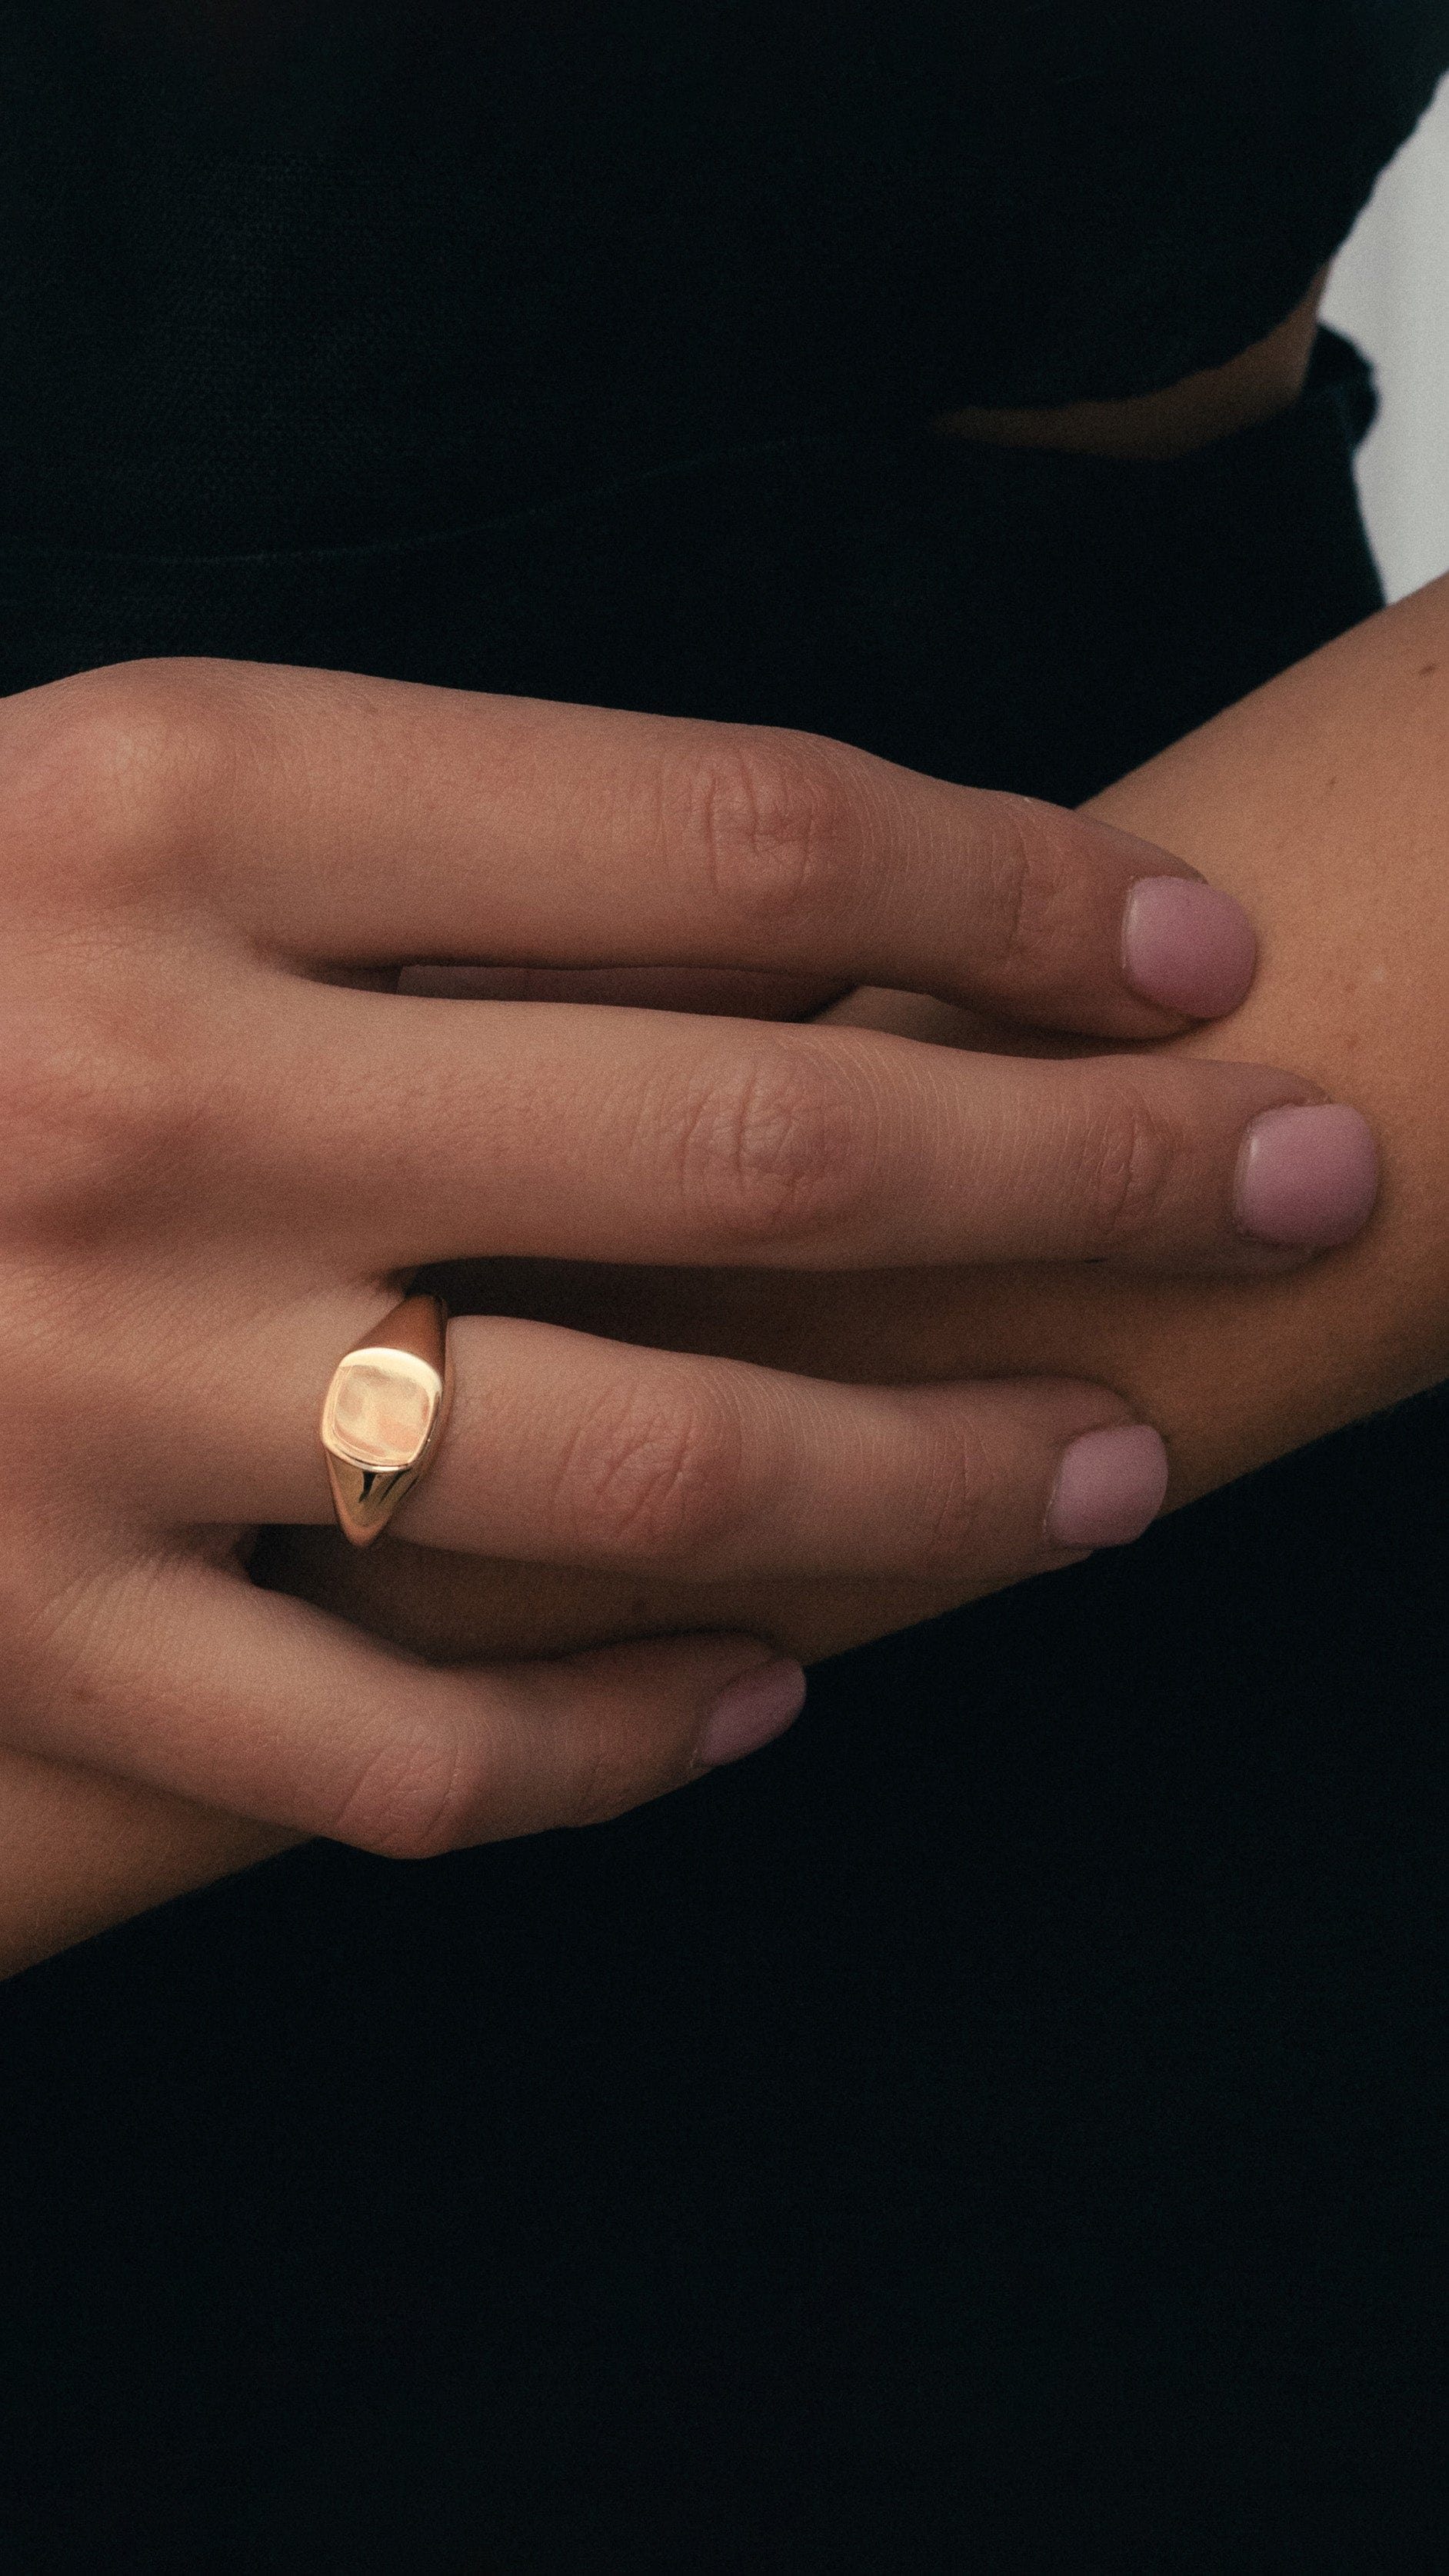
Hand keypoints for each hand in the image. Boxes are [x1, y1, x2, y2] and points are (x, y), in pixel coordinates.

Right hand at [0, 658, 1373, 1854]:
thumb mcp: (118, 800)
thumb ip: (436, 860)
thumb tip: (833, 946)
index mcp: (167, 807)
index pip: (722, 835)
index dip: (1009, 891)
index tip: (1178, 947)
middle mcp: (144, 1093)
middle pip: (758, 1150)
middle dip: (1093, 1173)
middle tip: (1292, 1176)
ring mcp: (80, 1395)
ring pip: (639, 1481)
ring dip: (937, 1485)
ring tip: (1114, 1472)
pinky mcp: (29, 1640)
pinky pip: (405, 1750)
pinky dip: (623, 1746)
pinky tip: (773, 1699)